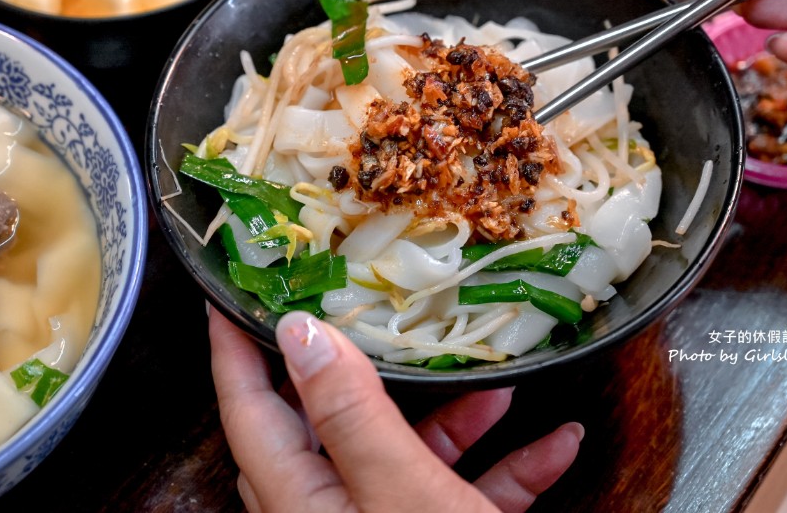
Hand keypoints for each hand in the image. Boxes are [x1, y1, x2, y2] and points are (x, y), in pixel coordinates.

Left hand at [209, 309, 582, 511]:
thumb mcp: (403, 494)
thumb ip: (351, 416)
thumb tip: (299, 333)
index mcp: (303, 504)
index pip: (251, 411)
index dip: (238, 348)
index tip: (232, 294)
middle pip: (335, 426)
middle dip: (371, 370)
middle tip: (376, 312)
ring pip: (409, 456)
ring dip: (460, 418)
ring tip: (501, 384)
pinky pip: (464, 495)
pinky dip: (507, 469)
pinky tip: (555, 445)